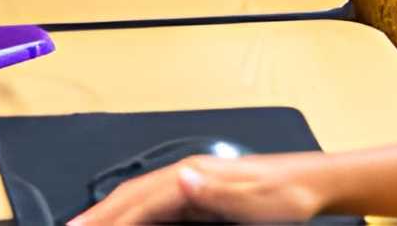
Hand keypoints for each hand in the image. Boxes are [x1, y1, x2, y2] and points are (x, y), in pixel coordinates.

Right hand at [69, 154, 326, 223]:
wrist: (311, 184)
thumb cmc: (286, 194)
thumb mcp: (253, 197)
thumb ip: (215, 190)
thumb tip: (181, 178)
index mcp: (193, 175)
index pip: (139, 201)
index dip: (108, 218)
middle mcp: (188, 175)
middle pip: (131, 197)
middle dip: (98, 214)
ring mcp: (193, 184)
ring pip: (139, 200)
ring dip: (111, 214)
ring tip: (86, 225)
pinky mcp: (201, 195)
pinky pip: (156, 207)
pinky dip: (133, 216)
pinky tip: (127, 224)